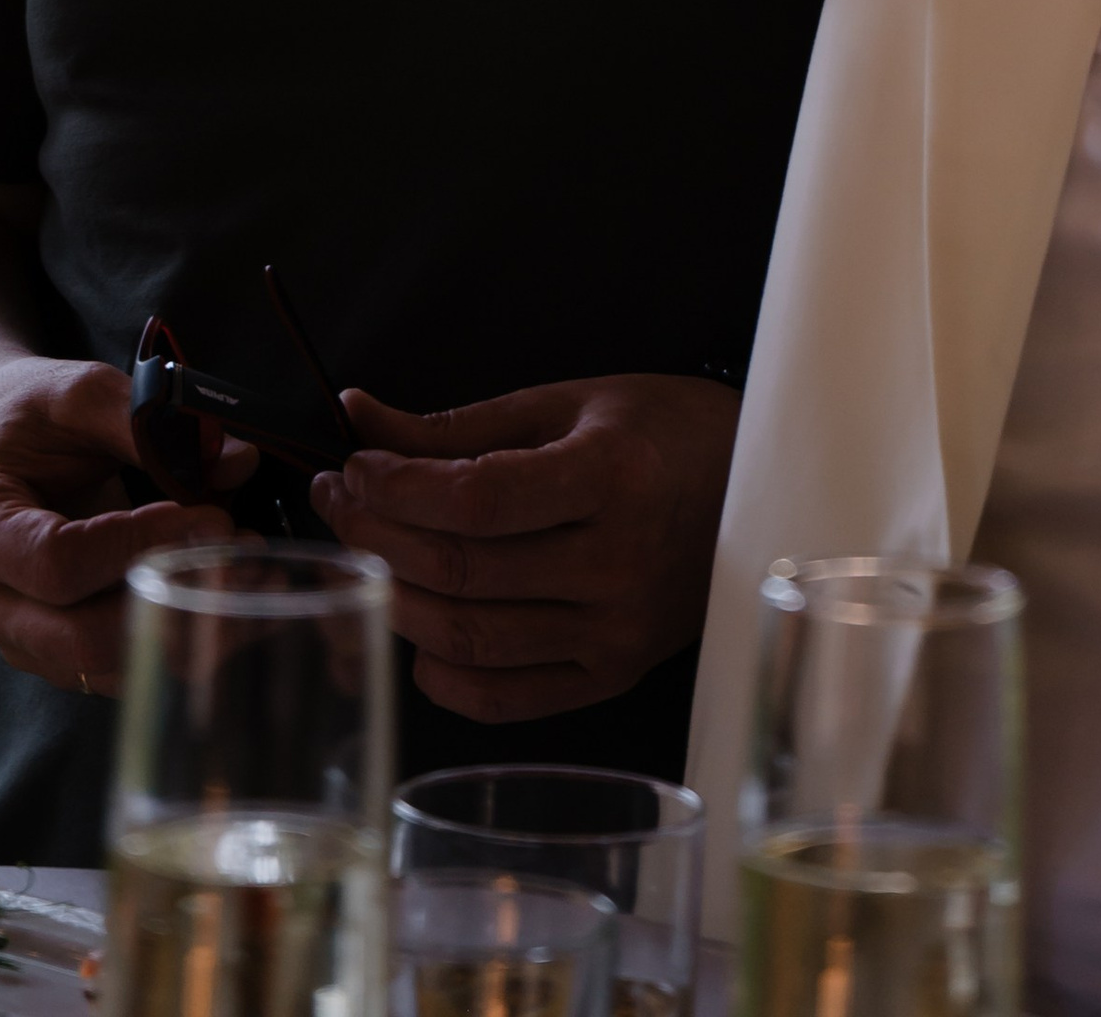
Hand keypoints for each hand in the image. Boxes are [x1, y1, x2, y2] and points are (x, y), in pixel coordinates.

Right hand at [0, 357, 244, 696]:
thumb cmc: (32, 416)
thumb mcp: (77, 393)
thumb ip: (148, 423)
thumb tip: (239, 462)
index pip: (56, 563)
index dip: (136, 545)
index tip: (206, 514)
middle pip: (81, 639)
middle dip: (173, 602)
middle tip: (244, 550)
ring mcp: (21, 639)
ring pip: (108, 668)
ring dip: (190, 631)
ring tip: (256, 575)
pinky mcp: (57, 655)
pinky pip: (121, 670)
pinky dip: (182, 642)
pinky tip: (235, 599)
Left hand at [311, 371, 738, 721]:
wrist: (761, 491)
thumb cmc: (664, 431)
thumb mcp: (570, 402)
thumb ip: (461, 424)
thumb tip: (359, 417)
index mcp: (613, 478)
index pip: (476, 498)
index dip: (397, 486)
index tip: (354, 465)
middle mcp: (618, 563)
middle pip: (461, 570)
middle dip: (378, 534)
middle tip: (339, 500)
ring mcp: (618, 630)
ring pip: (471, 638)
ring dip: (397, 597)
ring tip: (368, 554)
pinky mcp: (614, 674)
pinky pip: (506, 697)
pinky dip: (444, 673)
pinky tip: (419, 632)